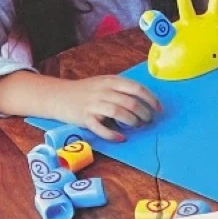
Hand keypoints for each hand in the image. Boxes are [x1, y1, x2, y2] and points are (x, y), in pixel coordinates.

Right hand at [46, 75, 161, 142]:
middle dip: (144, 113)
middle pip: (130, 102)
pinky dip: (112, 134)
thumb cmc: (85, 91)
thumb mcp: (103, 83)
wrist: (58, 96)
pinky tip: (120, 138)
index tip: (159, 109)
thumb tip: (143, 102)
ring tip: (137, 126)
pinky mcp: (85, 118)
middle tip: (148, 121)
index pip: (136, 88)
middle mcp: (103, 91)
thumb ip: (120, 89)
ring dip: (132, 121)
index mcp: (110, 81)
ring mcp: (93, 104)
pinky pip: (100, 127)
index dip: (151, 99)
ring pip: (118, 112)